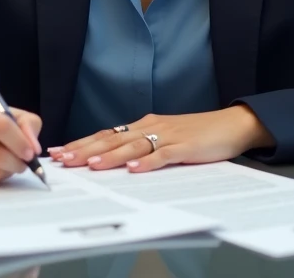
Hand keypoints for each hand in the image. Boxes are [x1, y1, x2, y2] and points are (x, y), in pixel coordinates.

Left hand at [47, 106, 274, 172]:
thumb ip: (142, 146)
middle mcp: (152, 127)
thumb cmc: (198, 133)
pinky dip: (148, 162)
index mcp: (144, 124)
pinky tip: (134, 170)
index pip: (107, 133)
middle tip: (63, 159)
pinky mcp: (186, 146)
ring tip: (91, 165)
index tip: (60, 150)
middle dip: (86, 149)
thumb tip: (115, 160)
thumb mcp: (165, 137)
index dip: (82, 142)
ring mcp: (169, 136)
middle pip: (113, 138)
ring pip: (133, 146)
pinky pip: (164, 155)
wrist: (233, 124)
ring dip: (111, 156)